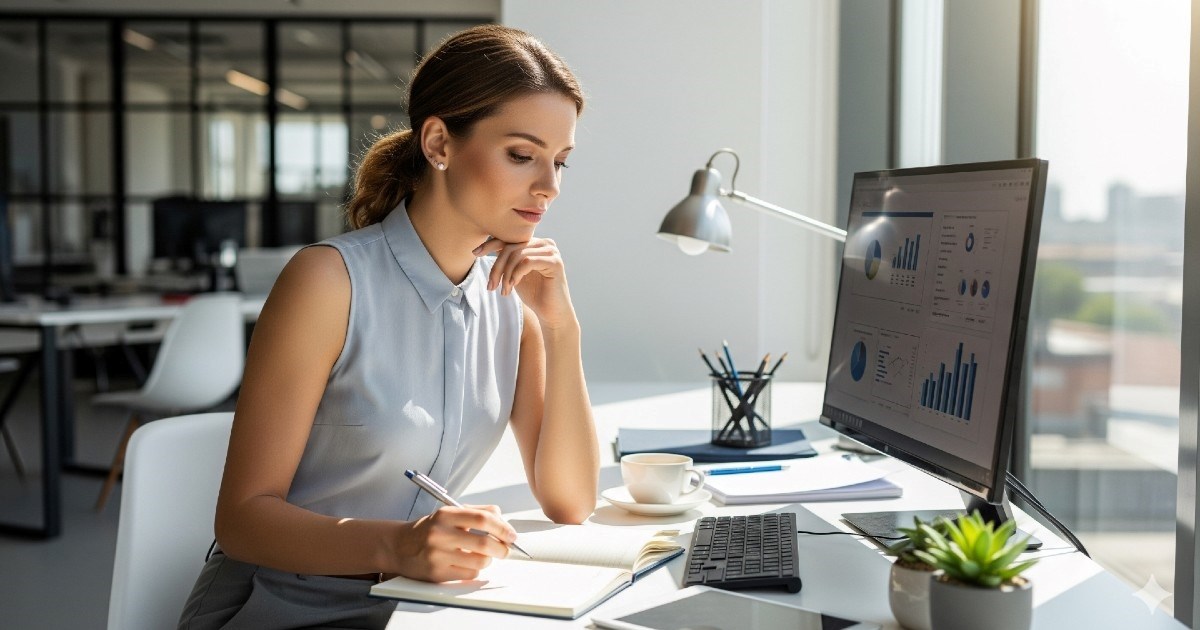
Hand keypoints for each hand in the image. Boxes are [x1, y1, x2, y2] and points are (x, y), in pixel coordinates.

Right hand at [392, 504, 516, 581]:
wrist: (400, 546)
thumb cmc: (430, 530)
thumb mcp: (450, 513)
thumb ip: (478, 512)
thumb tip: (503, 520)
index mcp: (446, 515)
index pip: (483, 519)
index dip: (503, 527)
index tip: (511, 534)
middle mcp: (440, 534)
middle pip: (484, 543)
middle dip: (502, 548)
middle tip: (506, 549)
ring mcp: (438, 555)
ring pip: (480, 561)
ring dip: (488, 560)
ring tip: (483, 556)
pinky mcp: (437, 573)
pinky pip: (469, 574)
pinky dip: (475, 569)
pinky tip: (467, 563)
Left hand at [474, 237, 576, 329]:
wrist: (551, 313)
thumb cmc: (534, 294)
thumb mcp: (515, 273)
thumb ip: (506, 259)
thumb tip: (485, 246)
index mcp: (535, 243)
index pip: (509, 239)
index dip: (490, 244)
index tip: (475, 253)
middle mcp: (545, 243)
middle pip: (511, 248)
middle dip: (497, 267)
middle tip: (491, 286)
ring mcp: (551, 252)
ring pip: (517, 255)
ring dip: (506, 275)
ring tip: (504, 291)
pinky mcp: (555, 263)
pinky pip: (527, 262)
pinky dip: (516, 274)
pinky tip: (513, 286)